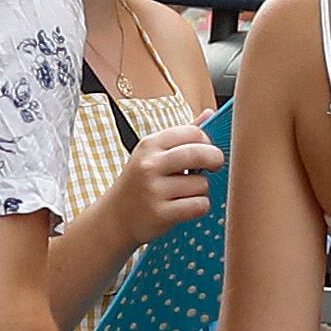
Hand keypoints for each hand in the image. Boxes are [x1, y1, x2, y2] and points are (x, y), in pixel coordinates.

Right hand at [104, 122, 223, 249]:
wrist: (115, 217)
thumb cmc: (140, 182)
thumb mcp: (153, 154)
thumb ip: (182, 136)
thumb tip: (210, 113)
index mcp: (150, 144)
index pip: (193, 133)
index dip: (208, 142)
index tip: (208, 150)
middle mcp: (149, 164)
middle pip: (200, 153)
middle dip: (215, 159)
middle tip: (214, 166)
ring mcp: (153, 190)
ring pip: (202, 184)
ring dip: (201, 190)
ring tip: (185, 192)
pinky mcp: (160, 214)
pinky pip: (199, 205)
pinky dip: (199, 207)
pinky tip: (186, 206)